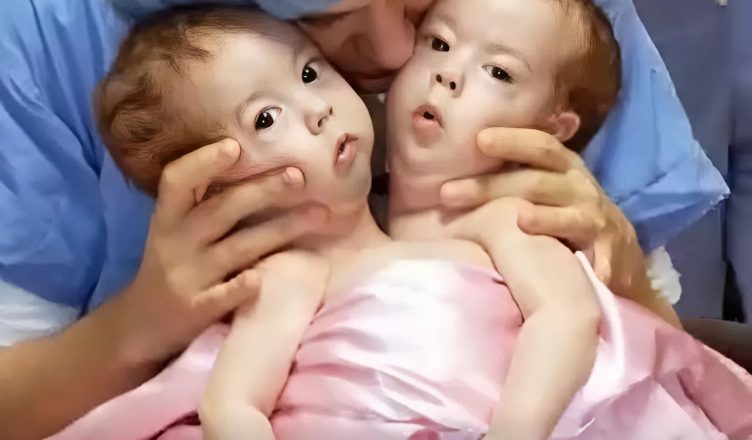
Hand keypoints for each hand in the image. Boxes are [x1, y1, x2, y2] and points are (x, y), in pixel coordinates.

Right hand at [117, 139, 327, 361]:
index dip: (203, 162)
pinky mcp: (196, 311)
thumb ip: (203, 202)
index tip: (235, 146)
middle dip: (263, 190)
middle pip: (221, 210)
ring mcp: (187, 278)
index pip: (176, 181)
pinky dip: (240, 287)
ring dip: (281, 229)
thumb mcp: (175, 230)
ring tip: (319, 215)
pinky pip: (221, 297)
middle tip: (299, 176)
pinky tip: (261, 280)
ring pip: (238, 247)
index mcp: (168, 218)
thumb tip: (253, 159)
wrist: (139, 327)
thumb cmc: (171, 267)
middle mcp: (175, 243)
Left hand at [439, 127, 645, 294]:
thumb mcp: (546, 187)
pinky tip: (571, 264)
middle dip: (491, 186)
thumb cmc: (566, 214)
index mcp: (563, 167)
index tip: (479, 139)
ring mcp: (593, 220)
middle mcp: (579, 188)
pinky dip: (586, 262)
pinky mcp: (606, 252)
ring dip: (543, 220)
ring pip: (566, 216)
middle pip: (536, 181)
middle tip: (448, 193)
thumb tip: (456, 164)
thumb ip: (513, 174)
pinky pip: (593, 256)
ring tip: (520, 221)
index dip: (512, 140)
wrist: (619, 250)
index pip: (539, 146)